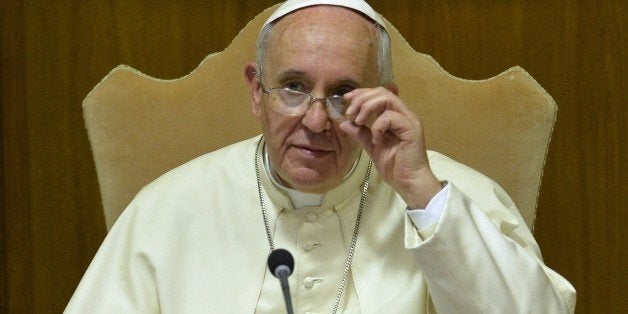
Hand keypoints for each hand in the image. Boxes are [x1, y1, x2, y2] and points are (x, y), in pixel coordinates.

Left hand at [339, 87, 441, 208]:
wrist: (409, 182)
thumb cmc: (394, 167)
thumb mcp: (371, 147)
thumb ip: (360, 134)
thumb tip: (344, 123)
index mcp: (395, 116)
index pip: (378, 94)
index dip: (361, 94)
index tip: (346, 100)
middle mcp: (403, 114)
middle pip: (381, 92)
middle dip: (361, 99)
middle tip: (350, 113)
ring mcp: (408, 120)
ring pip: (387, 98)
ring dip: (367, 107)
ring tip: (359, 122)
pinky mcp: (411, 129)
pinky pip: (390, 117)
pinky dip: (377, 126)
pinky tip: (375, 140)